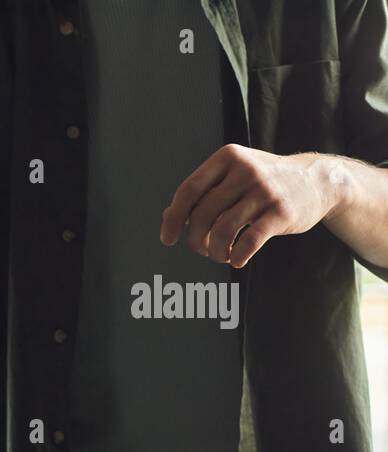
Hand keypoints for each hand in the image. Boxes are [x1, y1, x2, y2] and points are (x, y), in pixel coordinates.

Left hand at [160, 145, 347, 267]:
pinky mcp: (282, 212)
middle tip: (201, 249)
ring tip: (220, 255)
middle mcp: (246, 170)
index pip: (188, 191)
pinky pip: (249, 242)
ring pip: (222, 230)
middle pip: (203, 214)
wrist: (317, 181)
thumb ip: (202, 193)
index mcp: (228, 157)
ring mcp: (266, 190)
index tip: (168, 239)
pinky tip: (237, 259)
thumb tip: (168, 216)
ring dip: (215, 251)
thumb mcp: (232, 177)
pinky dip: (237, 256)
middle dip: (195, 239)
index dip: (173, 218)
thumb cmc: (263, 183)